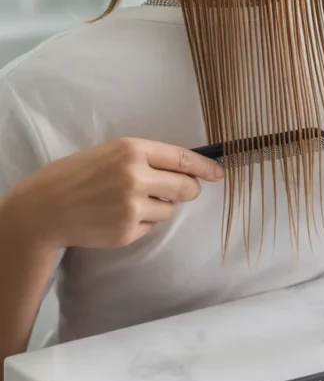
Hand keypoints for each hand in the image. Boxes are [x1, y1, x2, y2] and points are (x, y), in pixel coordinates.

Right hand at [4, 138, 223, 250]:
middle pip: (185, 187)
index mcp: (131, 149)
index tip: (219, 172)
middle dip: (189, 190)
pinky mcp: (128, 231)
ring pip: (170, 209)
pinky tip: (117, 216)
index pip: (182, 158)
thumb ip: (147, 159)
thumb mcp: (112, 153)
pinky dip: (142, 223)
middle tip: (183, 190)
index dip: (205, 167)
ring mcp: (132, 206)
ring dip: (159, 207)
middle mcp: (135, 176)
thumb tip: (187, 172)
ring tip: (129, 202)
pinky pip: (152, 227)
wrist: (47, 206)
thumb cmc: (80, 175)